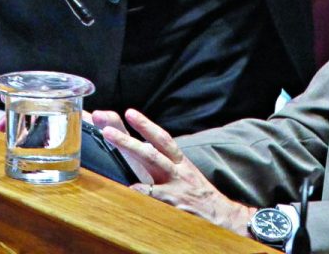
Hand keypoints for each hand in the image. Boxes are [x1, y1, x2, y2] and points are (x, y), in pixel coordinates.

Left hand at [90, 109, 254, 234]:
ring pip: (153, 164)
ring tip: (113, 144)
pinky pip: (155, 196)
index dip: (146, 125)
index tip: (129, 113)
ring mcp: (176, 186)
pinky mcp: (175, 204)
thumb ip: (165, 163)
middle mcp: (177, 170)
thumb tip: (142, 152)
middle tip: (106, 129)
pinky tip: (129, 188)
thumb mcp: (185, 173)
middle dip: (128, 138)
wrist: (222, 214)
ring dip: (132, 150)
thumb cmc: (197, 193)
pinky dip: (142, 192)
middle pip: (151, 150)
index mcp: (179, 161)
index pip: (162, 139)